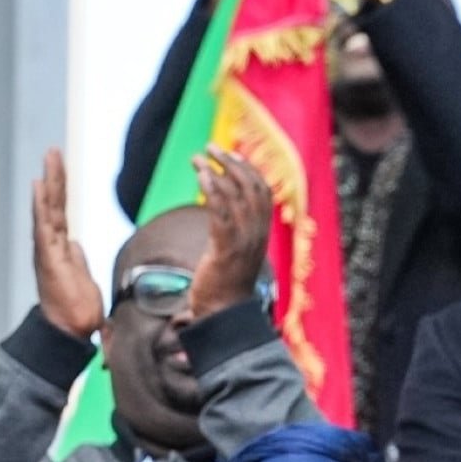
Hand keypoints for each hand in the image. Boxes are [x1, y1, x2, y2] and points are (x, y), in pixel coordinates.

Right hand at [32, 149, 102, 338]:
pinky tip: (40, 185)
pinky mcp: (49, 257)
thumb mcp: (82, 275)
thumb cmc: (75, 308)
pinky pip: (45, 226)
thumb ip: (76, 258)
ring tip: (50, 157)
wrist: (70, 331)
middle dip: (54, 176)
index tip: (58, 169)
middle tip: (54, 151)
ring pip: (49, 209)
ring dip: (50, 182)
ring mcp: (48, 249)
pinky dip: (41, 204)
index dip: (59, 190)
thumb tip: (75, 244)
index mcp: (61, 246)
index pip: (60, 211)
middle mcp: (51, 244)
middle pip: (53, 204)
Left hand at [188, 145, 272, 318]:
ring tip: (198, 157)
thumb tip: (221, 214)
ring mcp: (245, 240)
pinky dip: (212, 188)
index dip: (248, 169)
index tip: (231, 154)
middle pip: (251, 187)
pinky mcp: (227, 247)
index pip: (262, 191)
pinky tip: (200, 175)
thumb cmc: (224, 285)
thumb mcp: (234, 253)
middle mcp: (258, 232)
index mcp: (262, 232)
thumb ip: (233, 232)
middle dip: (231, 163)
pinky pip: (221, 211)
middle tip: (211, 148)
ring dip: (217, 170)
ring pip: (236, 195)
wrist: (223, 314)